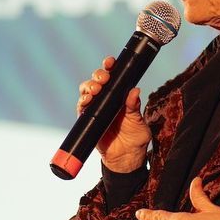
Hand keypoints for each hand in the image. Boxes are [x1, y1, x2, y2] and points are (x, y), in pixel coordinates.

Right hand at [76, 56, 150, 172]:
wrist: (126, 158)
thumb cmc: (135, 138)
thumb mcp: (138, 121)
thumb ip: (134, 107)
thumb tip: (135, 90)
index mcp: (119, 95)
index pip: (112, 76)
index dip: (109, 66)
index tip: (110, 62)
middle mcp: (105, 99)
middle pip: (96, 80)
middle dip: (98, 75)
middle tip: (104, 79)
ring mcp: (95, 109)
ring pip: (86, 91)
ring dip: (89, 87)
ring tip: (95, 90)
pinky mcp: (87, 120)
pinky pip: (81, 107)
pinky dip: (82, 101)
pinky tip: (87, 100)